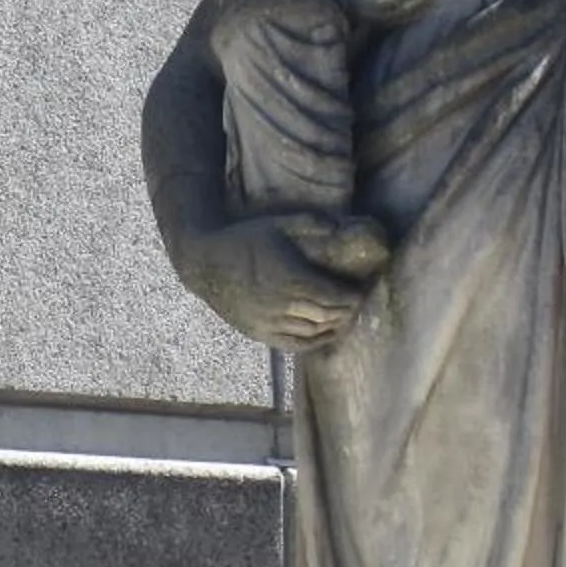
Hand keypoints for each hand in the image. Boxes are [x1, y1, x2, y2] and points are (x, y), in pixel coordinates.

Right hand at [178, 212, 382, 350]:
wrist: (204, 263)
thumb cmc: (243, 239)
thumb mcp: (277, 222)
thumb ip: (311, 223)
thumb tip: (342, 226)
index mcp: (291, 279)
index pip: (335, 298)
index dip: (353, 297)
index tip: (361, 291)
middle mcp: (283, 305)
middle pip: (328, 316)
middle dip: (347, 312)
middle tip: (357, 304)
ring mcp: (270, 322)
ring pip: (314, 333)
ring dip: (334, 326)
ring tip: (345, 317)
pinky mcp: (259, 333)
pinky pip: (294, 344)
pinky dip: (315, 341)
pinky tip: (325, 333)